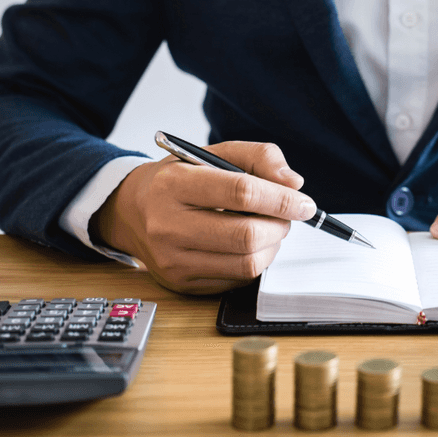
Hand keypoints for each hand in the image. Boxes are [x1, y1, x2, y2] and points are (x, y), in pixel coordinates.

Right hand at [90, 141, 315, 293]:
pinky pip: (237, 280)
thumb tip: (294, 184)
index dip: (281, 199)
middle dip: (280, 226)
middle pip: (247, 235)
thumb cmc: (182, 178)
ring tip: (268, 228)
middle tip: (286, 216)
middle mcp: (167, 225)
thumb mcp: (215, 153)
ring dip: (272, 246)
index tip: (304, 203)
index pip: (241, 192)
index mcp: (174, 184)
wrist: (133, 211)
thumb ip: (259, 156)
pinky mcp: (182, 283)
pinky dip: (255, 262)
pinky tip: (248, 245)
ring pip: (247, 263)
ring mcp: (173, 260)